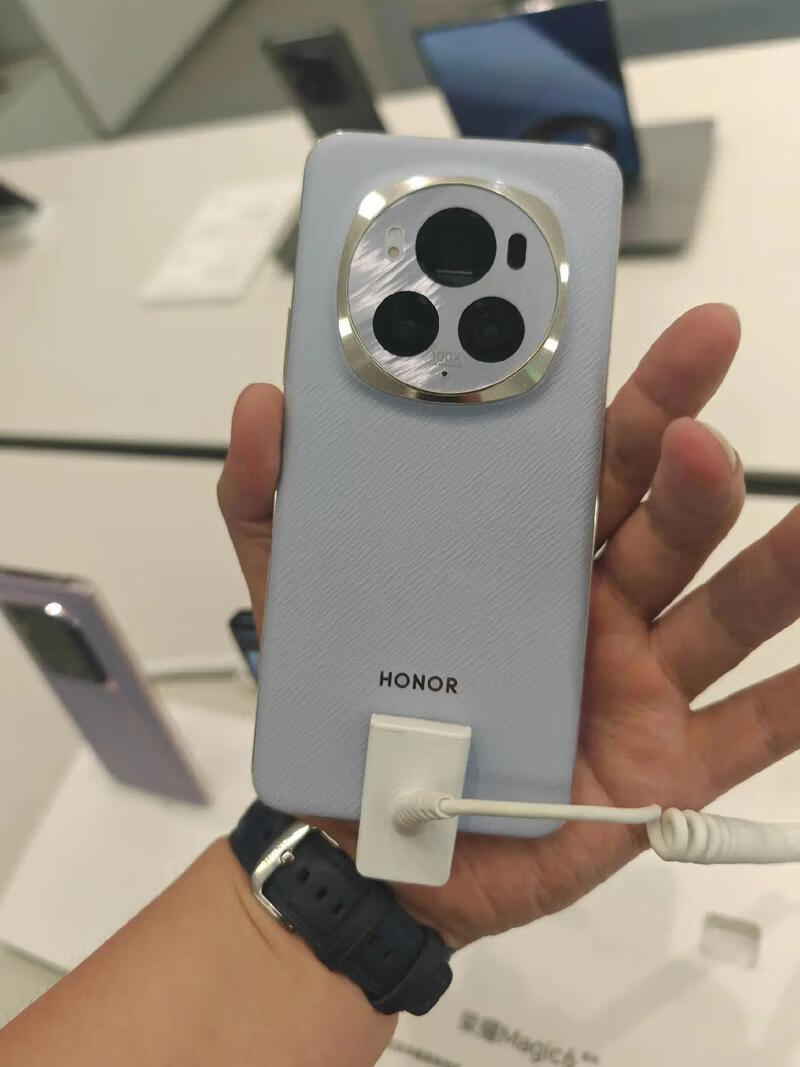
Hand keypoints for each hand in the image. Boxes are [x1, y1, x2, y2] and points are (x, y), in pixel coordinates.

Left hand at [219, 304, 799, 947]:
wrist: (373, 852)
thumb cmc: (358, 720)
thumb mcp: (301, 603)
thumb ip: (275, 504)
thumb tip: (264, 406)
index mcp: (521, 559)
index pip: (585, 462)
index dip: (624, 399)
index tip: (649, 340)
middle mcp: (591, 608)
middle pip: (658, 519)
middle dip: (687, 463)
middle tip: (694, 426)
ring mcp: (631, 684)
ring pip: (717, 611)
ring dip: (768, 566)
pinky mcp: (656, 769)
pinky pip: (748, 733)